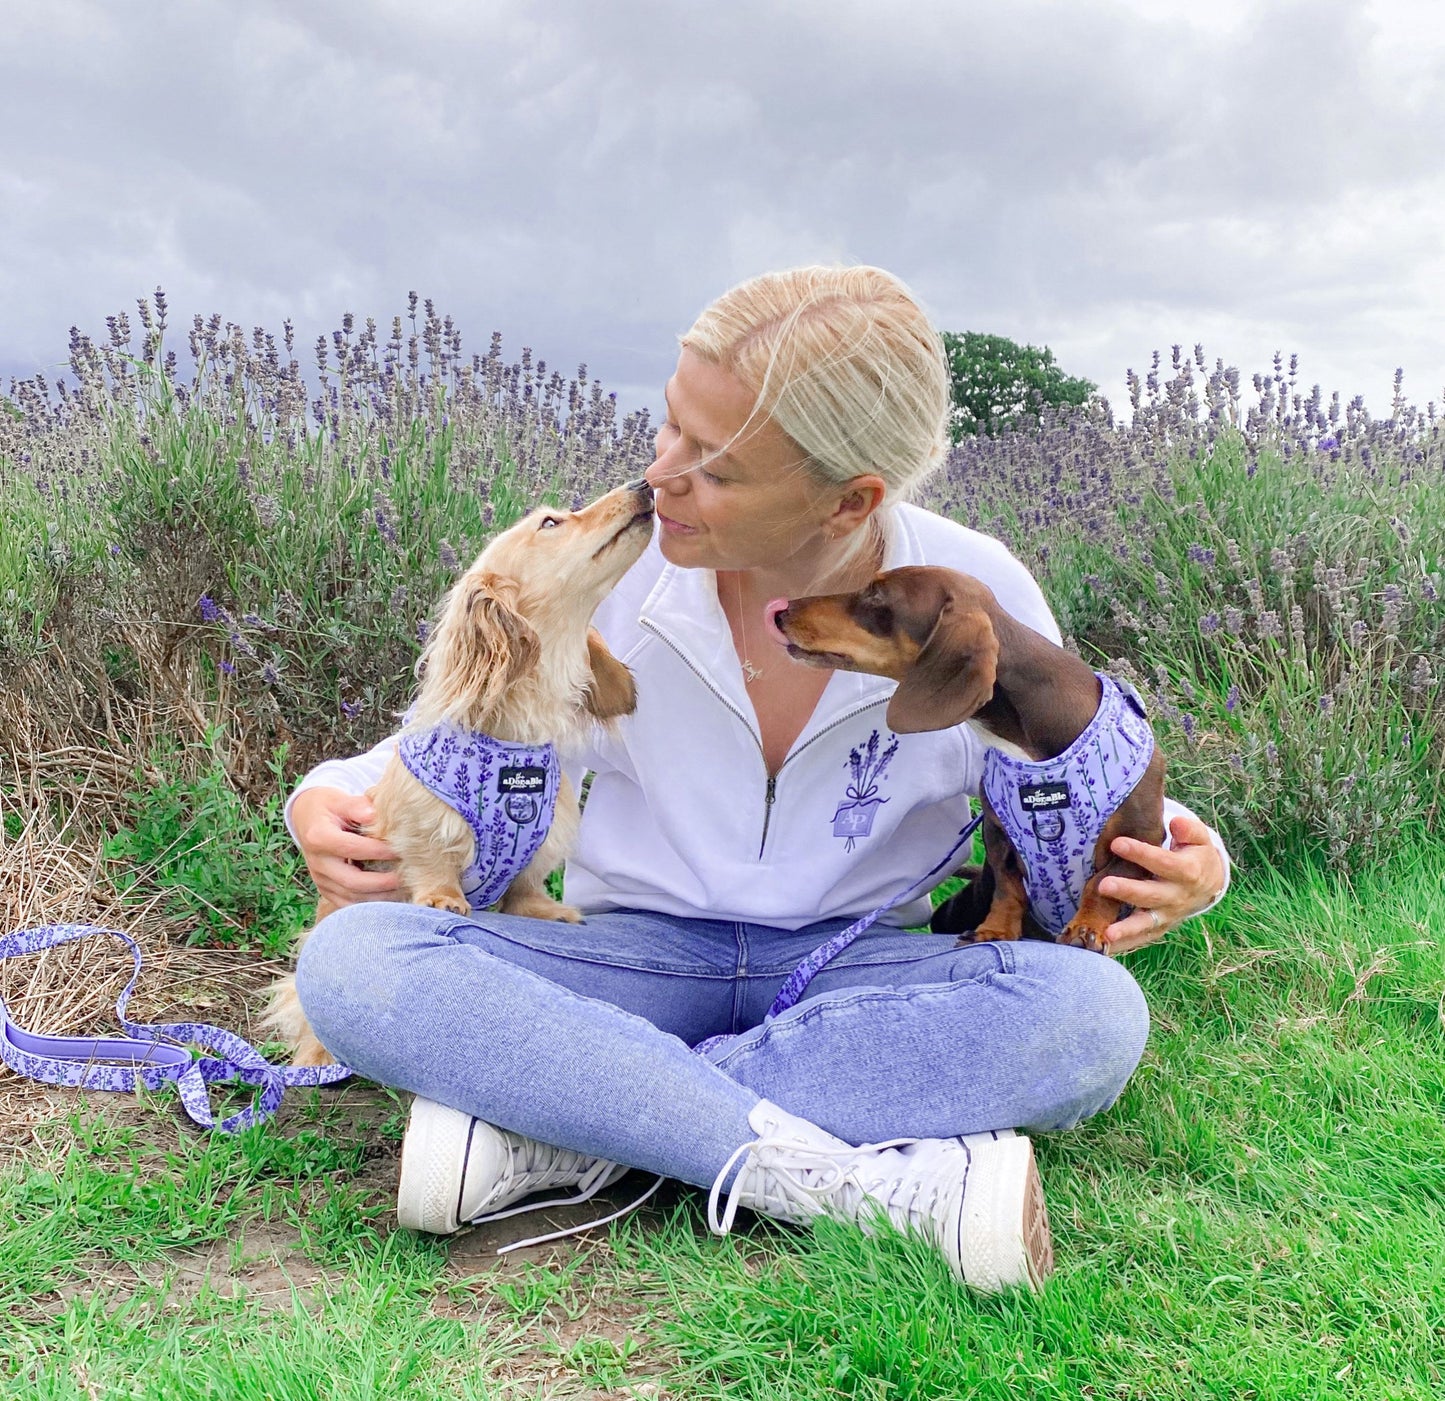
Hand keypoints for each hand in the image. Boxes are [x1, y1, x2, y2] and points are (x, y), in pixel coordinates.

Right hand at [291, 787, 399, 910]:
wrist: (307, 819)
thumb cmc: (329, 807)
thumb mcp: (340, 800)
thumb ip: (357, 806)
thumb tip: (374, 815)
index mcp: (319, 837)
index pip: (353, 848)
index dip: (379, 851)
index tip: (402, 850)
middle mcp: (317, 862)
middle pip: (352, 881)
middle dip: (382, 882)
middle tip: (406, 877)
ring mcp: (319, 879)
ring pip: (351, 897)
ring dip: (379, 897)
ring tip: (403, 890)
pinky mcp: (325, 890)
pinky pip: (347, 903)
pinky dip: (370, 904)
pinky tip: (391, 898)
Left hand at [1096, 813, 1226, 954]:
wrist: (1210, 883)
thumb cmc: (1195, 854)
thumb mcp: (1199, 838)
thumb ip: (1190, 830)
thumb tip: (1177, 823)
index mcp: (1188, 872)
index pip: (1163, 862)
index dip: (1141, 853)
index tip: (1117, 843)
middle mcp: (1178, 896)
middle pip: (1152, 895)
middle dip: (1128, 891)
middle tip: (1103, 885)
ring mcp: (1169, 914)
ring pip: (1147, 922)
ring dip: (1127, 929)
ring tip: (1107, 933)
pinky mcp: (1160, 926)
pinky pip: (1142, 937)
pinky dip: (1126, 944)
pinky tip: (1104, 947)